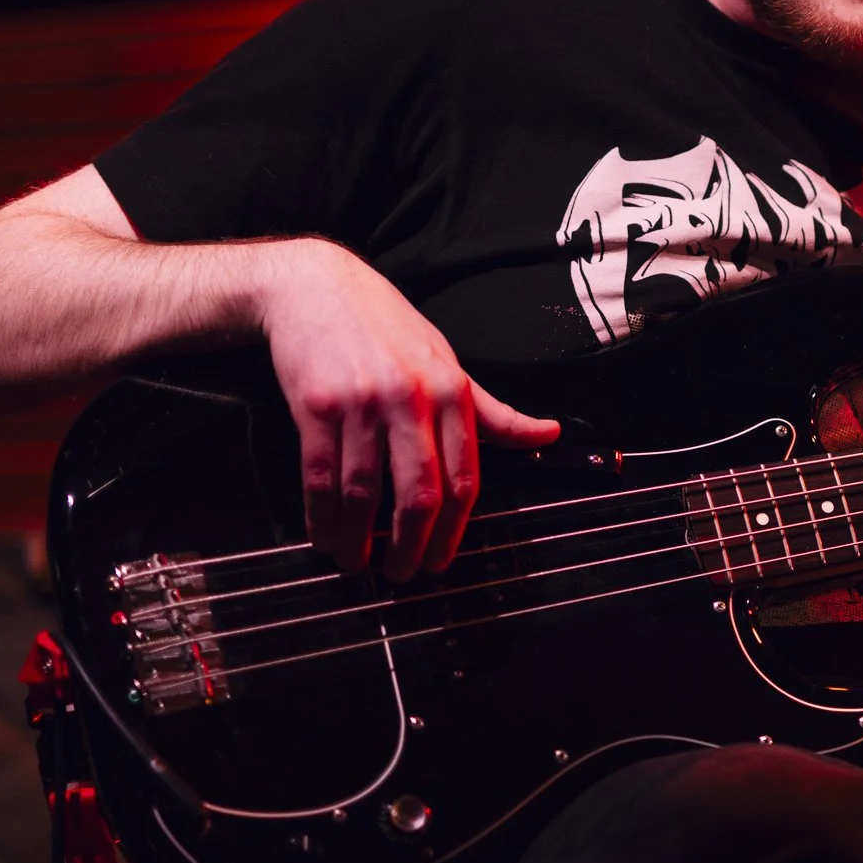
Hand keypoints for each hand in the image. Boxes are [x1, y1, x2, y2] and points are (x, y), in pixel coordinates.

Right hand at [257, 240, 559, 581]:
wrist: (316, 289)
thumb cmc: (387, 329)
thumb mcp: (449, 362)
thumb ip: (492, 411)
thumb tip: (547, 435)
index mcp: (452, 391)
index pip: (465, 476)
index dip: (454, 529)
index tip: (443, 559)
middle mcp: (411, 398)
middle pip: (419, 492)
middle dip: (411, 545)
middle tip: (403, 574)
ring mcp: (361, 403)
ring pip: (364, 492)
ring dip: (358, 540)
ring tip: (358, 563)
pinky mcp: (315, 406)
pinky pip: (320, 476)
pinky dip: (321, 516)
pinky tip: (325, 535)